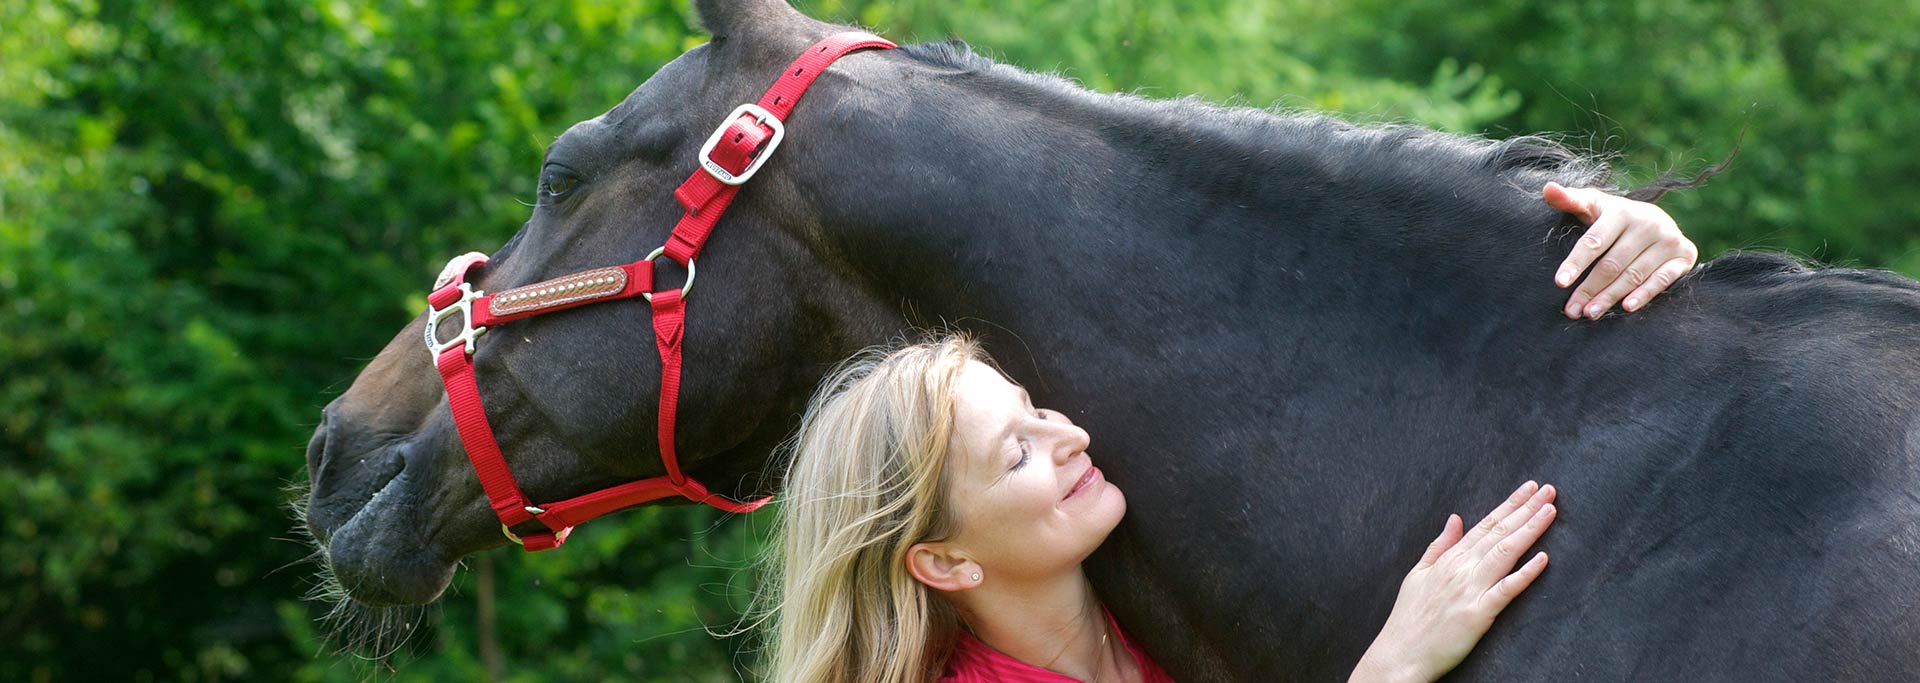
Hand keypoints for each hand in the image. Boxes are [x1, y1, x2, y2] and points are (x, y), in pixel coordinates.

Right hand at [1349, 481, 1556, 682]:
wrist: (1400, 654)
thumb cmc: (1408, 619)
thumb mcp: (1417, 574)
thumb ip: (1439, 545)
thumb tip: (1455, 518)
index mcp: (1449, 559)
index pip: (1485, 524)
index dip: (1509, 505)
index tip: (1529, 489)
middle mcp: (1461, 569)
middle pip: (1499, 532)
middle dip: (1526, 509)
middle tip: (1548, 490)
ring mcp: (1470, 590)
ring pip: (1505, 552)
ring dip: (1529, 530)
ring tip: (1549, 511)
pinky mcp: (1477, 614)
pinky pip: (1506, 590)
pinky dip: (1525, 573)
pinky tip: (1543, 558)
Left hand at [1544, 182, 1697, 318]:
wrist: (1654, 220)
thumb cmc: (1612, 217)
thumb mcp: (1592, 205)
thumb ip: (1569, 200)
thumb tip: (1548, 188)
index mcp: (1621, 211)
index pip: (1594, 241)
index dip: (1576, 262)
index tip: (1560, 282)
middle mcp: (1648, 222)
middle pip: (1612, 263)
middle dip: (1590, 288)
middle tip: (1572, 310)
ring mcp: (1669, 238)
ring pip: (1634, 274)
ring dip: (1611, 297)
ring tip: (1590, 313)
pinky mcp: (1685, 254)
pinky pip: (1663, 279)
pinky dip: (1645, 294)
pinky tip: (1627, 307)